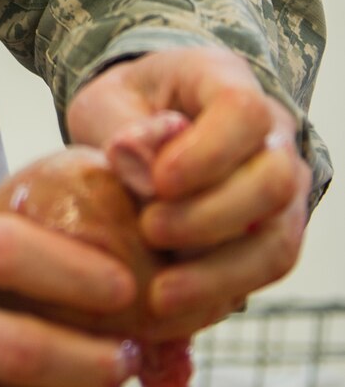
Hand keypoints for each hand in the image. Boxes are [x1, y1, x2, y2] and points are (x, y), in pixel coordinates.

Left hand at [65, 47, 309, 338]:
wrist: (140, 124)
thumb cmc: (126, 108)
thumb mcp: (107, 102)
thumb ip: (123, 130)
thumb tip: (139, 169)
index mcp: (226, 81)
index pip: (244, 112)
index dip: (209, 152)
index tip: (159, 181)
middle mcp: (270, 135)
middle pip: (275, 180)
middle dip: (212, 216)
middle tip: (150, 230)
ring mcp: (280, 188)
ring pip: (279, 238)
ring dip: (220, 271)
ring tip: (161, 292)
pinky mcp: (270, 234)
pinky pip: (265, 271)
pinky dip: (221, 292)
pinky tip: (175, 305)